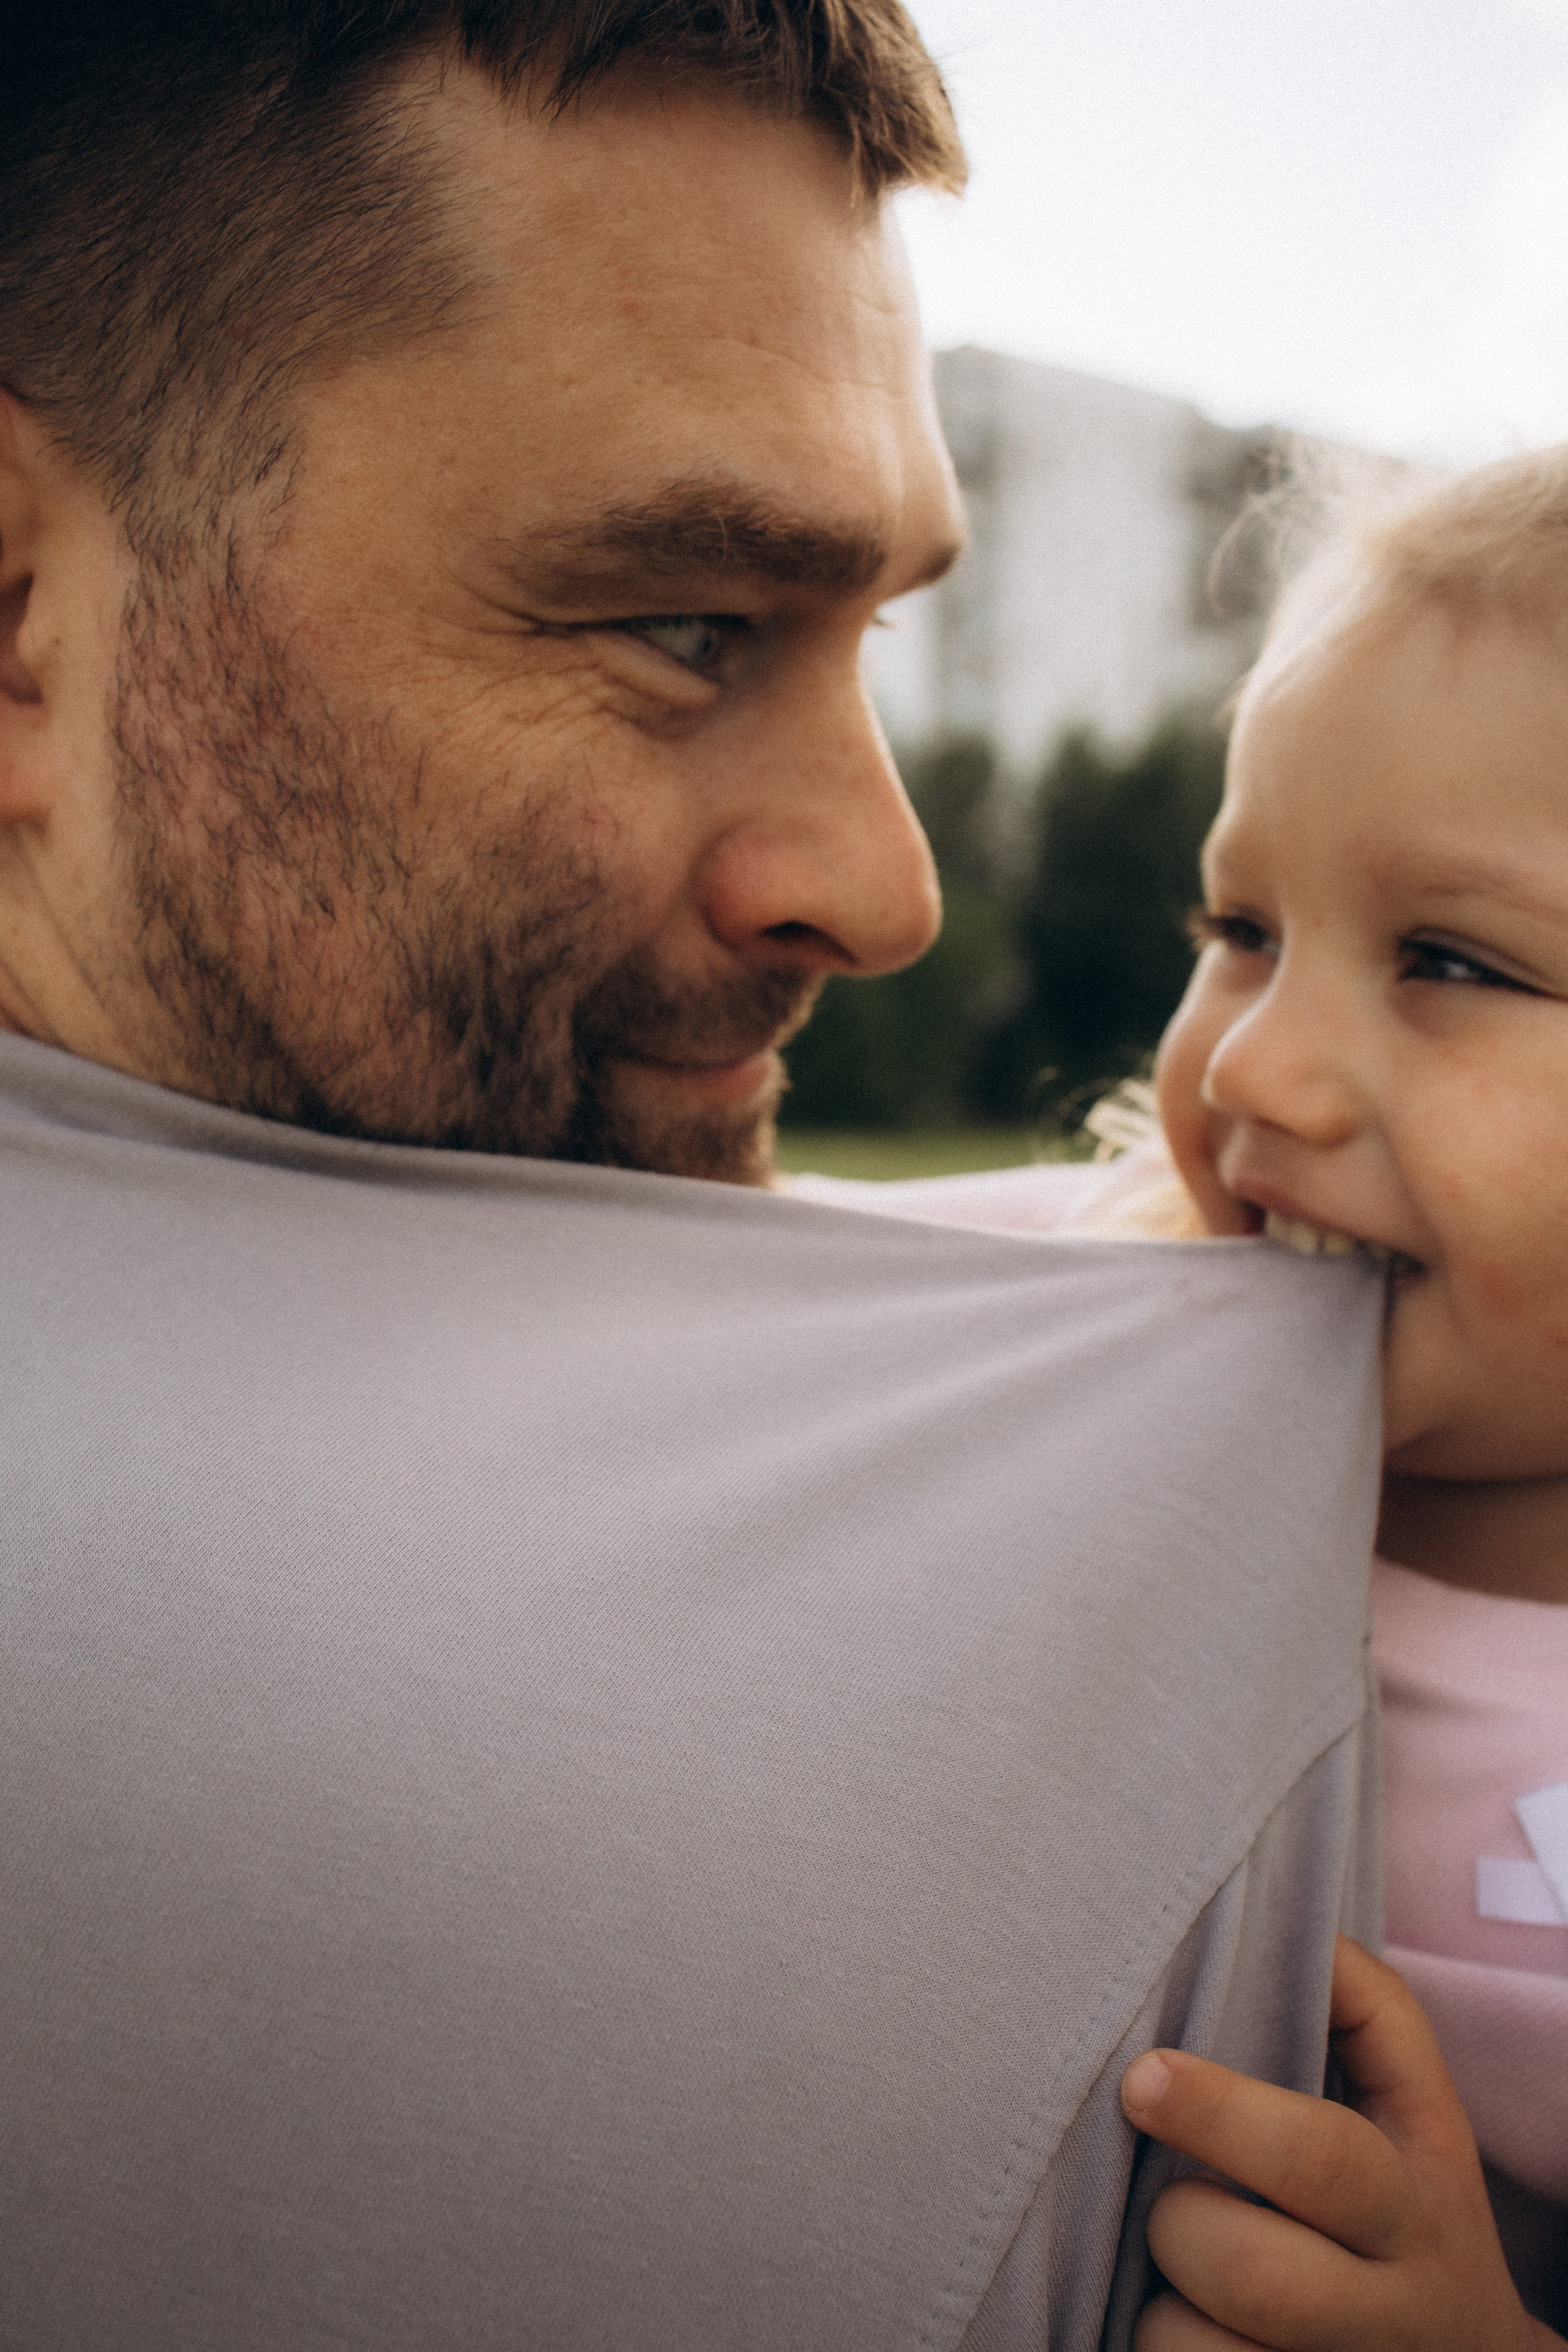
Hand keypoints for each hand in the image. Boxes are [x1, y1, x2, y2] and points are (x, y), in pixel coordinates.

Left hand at [1118, 1934, 1562, 2349]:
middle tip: (1167, 2204)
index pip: (1318, 2159)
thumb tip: (1301, 1932)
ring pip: (1195, 2350)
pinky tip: (1193, 2332)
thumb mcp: (1417, 2107)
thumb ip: (1367, 2007)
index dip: (1221, 2114)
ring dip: (1164, 2310)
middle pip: (1251, 2273)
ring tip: (1189, 2281)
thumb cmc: (1406, 2202)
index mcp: (1412, 2203)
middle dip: (1179, 2227)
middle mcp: (1387, 2309)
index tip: (1142, 2076)